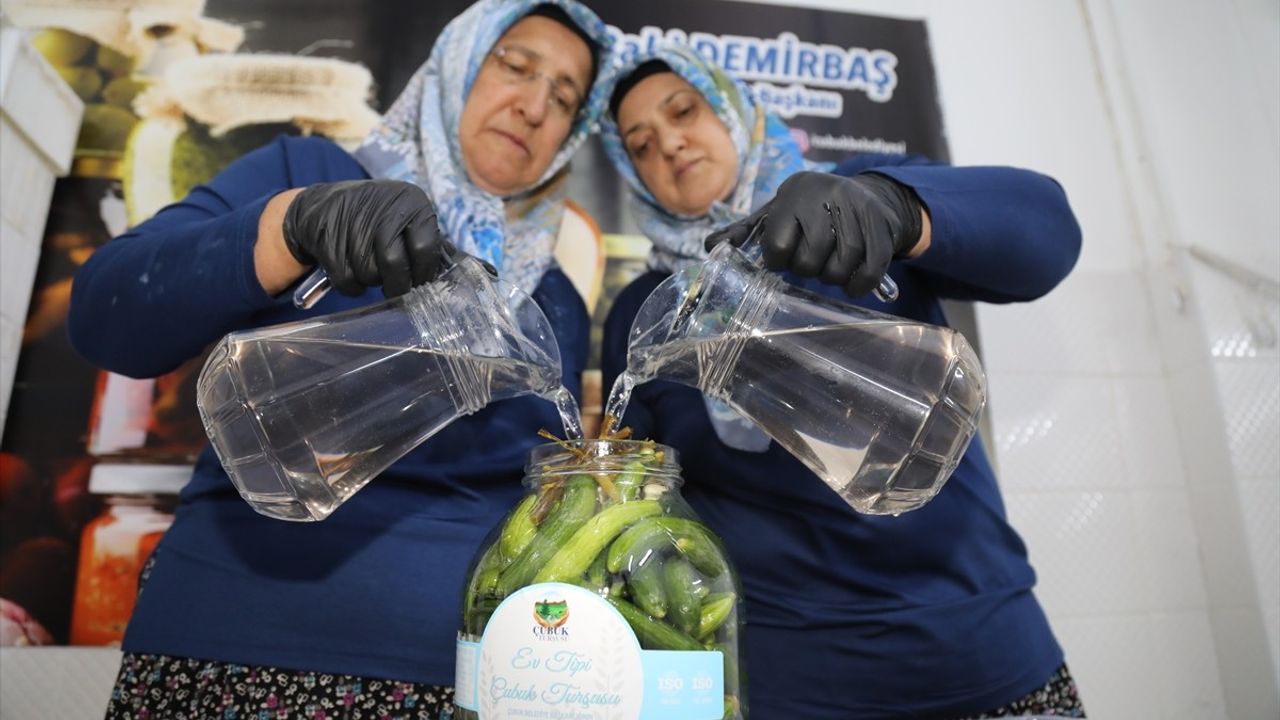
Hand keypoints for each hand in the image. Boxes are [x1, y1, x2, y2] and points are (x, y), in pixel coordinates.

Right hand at [282, 179, 453, 297]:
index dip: (422, 273)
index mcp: (412, 200)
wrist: (324, 206)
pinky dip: (350, 285)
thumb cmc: (376, 220)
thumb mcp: (406, 220)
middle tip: (394, 287)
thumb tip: (456, 275)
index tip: (418, 283)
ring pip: (367, 273)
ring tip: (368, 268)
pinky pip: (344, 277)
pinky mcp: (326, 232)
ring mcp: (351, 216)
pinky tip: (351, 270)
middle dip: (395, 284)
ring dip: (370, 282)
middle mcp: (383, 203)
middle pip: (393, 263)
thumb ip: (428, 245)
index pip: (425, 247)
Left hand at [706, 171, 923, 297]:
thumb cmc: (807, 208)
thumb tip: (711, 247)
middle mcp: (827, 197)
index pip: (778, 245)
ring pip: (841, 265)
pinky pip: (870, 268)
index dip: (778, 261)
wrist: (863, 192)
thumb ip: (745, 231)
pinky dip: (859, 284)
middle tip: (808, 264)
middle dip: (806, 270)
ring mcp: (858, 210)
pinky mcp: (882, 226)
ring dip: (831, 278)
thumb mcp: (776, 211)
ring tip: (828, 271)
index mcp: (794, 195)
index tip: (783, 259)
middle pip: (810, 259)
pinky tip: (852, 286)